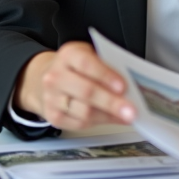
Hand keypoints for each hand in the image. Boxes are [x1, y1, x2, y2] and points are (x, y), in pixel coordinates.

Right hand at [15, 42, 135, 129]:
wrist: (48, 77)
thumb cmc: (75, 67)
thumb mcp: (89, 55)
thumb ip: (107, 66)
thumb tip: (130, 85)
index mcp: (68, 55)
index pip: (86, 64)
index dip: (105, 75)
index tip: (123, 86)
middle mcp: (56, 76)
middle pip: (86, 92)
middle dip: (111, 102)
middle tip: (131, 110)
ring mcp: (52, 97)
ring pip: (84, 112)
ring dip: (108, 115)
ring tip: (126, 116)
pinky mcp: (53, 116)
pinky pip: (80, 123)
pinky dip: (100, 122)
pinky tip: (112, 118)